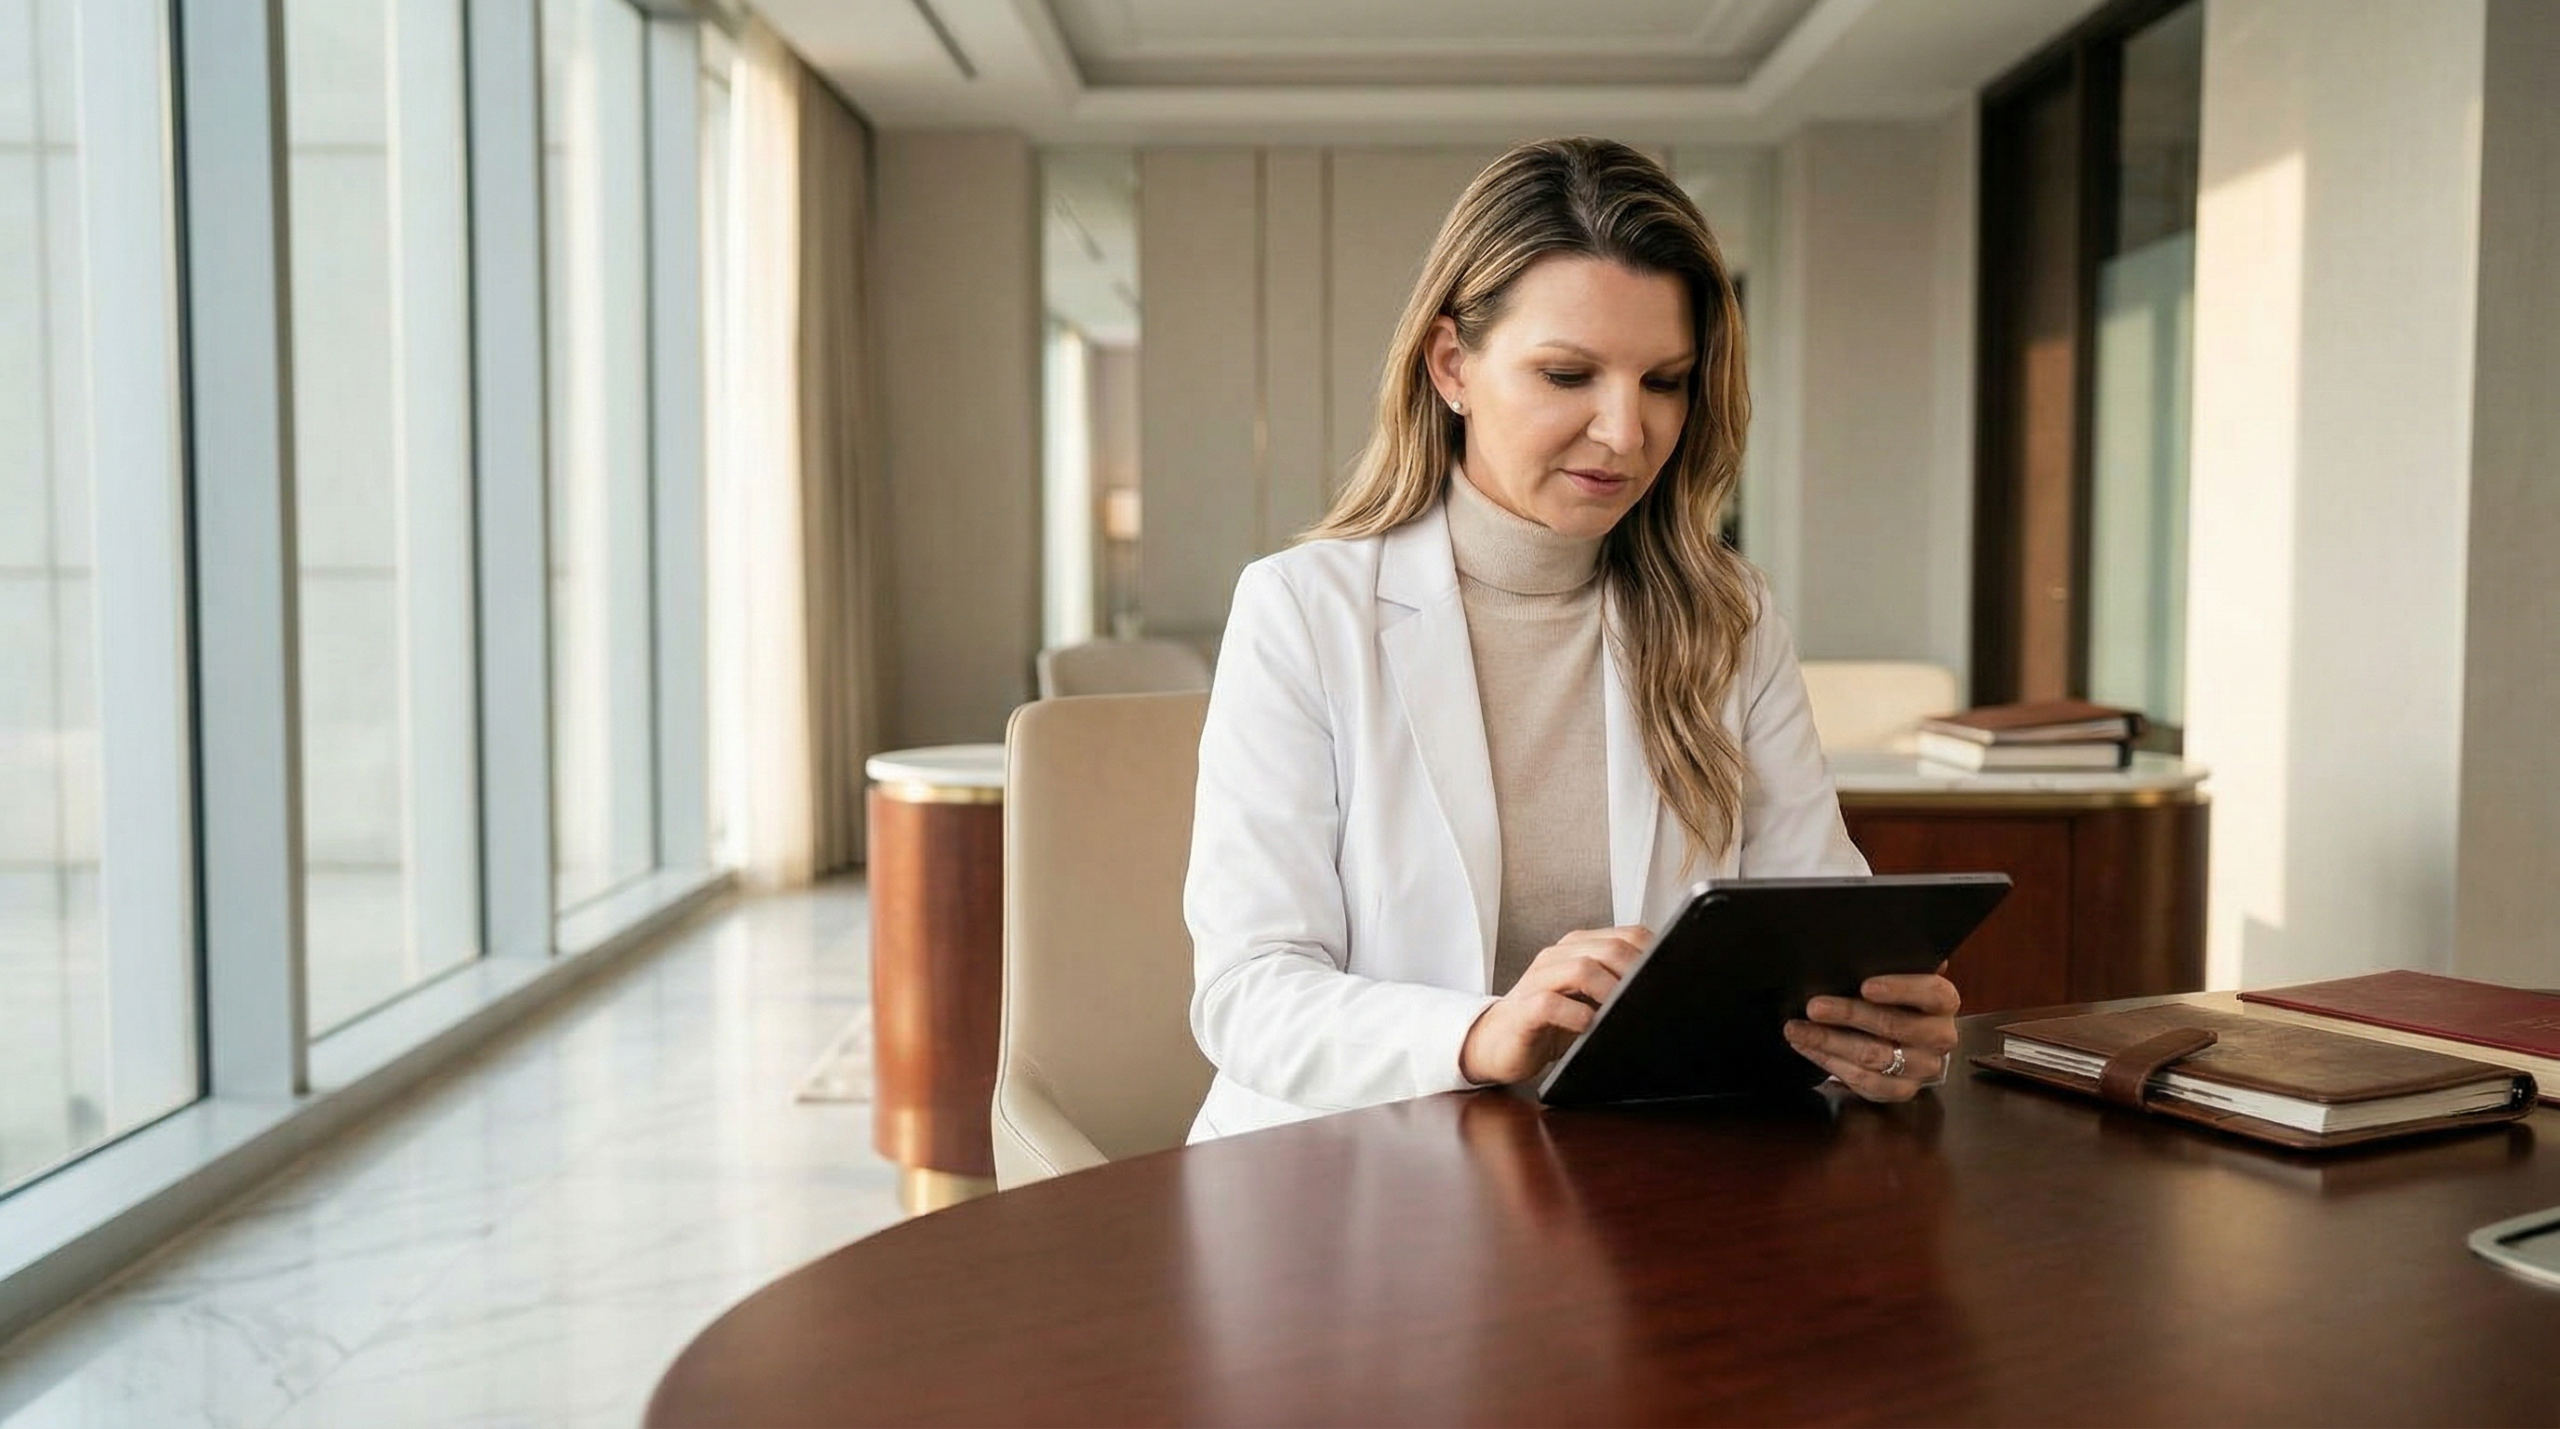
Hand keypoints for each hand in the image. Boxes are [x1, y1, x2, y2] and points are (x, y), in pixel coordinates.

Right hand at [1459, 926, 1650, 1085]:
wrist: (1497, 1043)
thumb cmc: (1549, 1023)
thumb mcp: (1589, 1001)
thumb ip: (1616, 989)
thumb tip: (1663, 991)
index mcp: (1577, 948)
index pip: (1625, 935)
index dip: (1653, 953)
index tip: (1672, 976)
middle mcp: (1557, 957)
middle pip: (1608, 948)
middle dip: (1637, 972)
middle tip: (1653, 997)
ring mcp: (1538, 979)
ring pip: (1580, 968)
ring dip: (1610, 990)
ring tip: (1625, 1011)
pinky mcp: (1523, 1009)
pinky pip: (1550, 1003)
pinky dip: (1576, 1015)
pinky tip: (1589, 1027)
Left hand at [1783, 971, 1961, 1102]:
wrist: (1909, 1043)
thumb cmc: (1896, 1001)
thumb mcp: (1898, 978)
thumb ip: (1894, 963)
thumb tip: (1885, 938)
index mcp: (1944, 1002)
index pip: (1931, 993)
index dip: (1900, 988)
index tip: (1865, 985)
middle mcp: (1940, 1036)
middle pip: (1893, 1025)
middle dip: (1848, 1014)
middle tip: (1813, 1006)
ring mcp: (1923, 1068)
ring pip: (1873, 1056)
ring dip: (1828, 1041)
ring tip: (1796, 1028)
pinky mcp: (1902, 1091)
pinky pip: (1864, 1082)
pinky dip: (1830, 1063)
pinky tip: (1807, 1047)